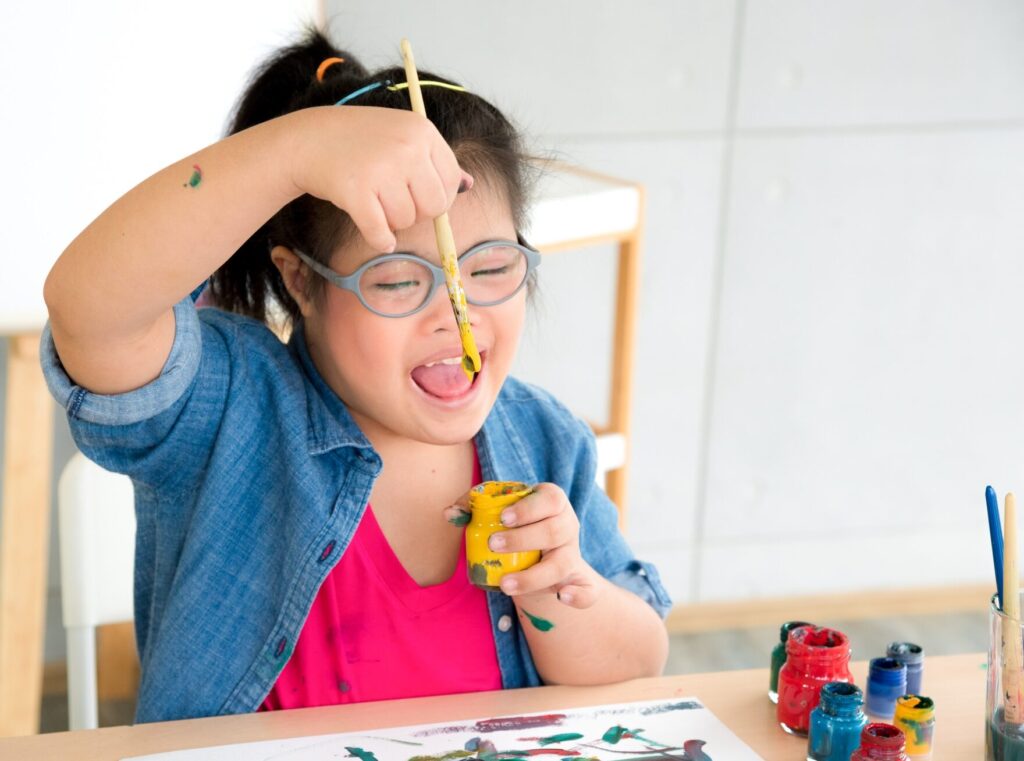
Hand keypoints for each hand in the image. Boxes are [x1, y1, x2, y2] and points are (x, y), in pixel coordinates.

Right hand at [286, 106, 473, 251]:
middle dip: (417, 213)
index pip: (450, 183)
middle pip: (434, 206)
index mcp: (422, 131)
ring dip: (392, 221)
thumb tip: (469, 185)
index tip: (416, 195)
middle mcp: (407, 147)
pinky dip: (379, 239)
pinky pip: (381, 233)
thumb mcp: (402, 134)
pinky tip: (375, 232)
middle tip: (393, 201)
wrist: (309, 139)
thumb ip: (434, 159)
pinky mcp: (356, 191)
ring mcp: (382, 168)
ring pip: (406, 221)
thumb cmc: (359, 140)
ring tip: (375, 201)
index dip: (436, 197)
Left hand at [443, 483, 602, 607]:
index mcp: (552, 502)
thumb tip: (450, 514)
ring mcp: (572, 554)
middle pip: (554, 531)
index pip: (549, 500)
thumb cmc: (513, 525)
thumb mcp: (496, 510)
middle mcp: (567, 525)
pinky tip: (563, 597)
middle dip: (523, 539)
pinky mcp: (576, 580)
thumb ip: (472, 506)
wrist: (537, 553)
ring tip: (504, 583)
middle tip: (493, 545)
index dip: (528, 509)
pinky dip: (579, 595)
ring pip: (562, 564)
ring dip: (534, 575)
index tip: (503, 518)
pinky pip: (587, 590)